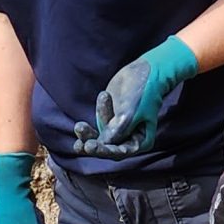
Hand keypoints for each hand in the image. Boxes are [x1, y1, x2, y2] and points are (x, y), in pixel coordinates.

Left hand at [72, 36, 198, 159]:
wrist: (143, 72)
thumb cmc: (143, 93)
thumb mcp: (130, 113)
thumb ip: (117, 130)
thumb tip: (102, 144)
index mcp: (140, 142)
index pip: (121, 152)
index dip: (105, 151)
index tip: (91, 146)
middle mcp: (129, 139)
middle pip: (108, 148)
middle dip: (94, 146)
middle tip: (81, 145)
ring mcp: (117, 130)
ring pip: (99, 138)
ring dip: (88, 134)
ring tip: (79, 126)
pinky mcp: (109, 120)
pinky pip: (96, 124)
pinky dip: (97, 115)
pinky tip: (105, 96)